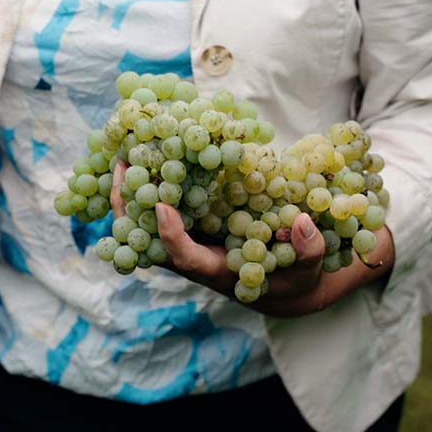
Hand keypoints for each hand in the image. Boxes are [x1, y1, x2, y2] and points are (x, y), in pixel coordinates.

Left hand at [110, 160, 394, 317]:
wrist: (284, 282)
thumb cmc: (295, 277)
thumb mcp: (310, 267)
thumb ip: (308, 248)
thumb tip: (299, 222)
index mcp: (215, 271)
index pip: (186, 258)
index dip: (171, 236)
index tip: (162, 207)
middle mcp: (192, 256)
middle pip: (148, 239)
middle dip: (129, 206)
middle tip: (121, 164)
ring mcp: (187, 239)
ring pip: (146, 220)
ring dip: (132, 189)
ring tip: (122, 149)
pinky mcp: (191, 222)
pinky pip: (161, 203)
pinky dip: (151, 180)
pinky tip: (145, 149)